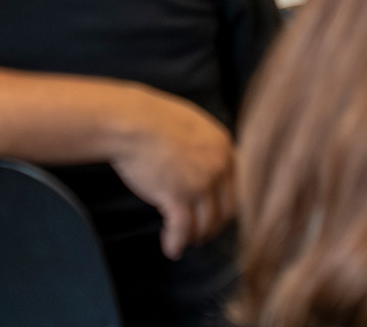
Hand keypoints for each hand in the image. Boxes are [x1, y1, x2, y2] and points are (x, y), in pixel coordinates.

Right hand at [109, 88, 236, 256]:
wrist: (130, 121)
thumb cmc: (151, 118)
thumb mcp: (191, 124)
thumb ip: (205, 146)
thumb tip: (206, 166)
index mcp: (223, 146)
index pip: (237, 186)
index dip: (225, 204)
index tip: (214, 214)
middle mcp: (218, 165)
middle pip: (226, 210)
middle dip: (213, 225)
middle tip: (200, 232)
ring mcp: (200, 182)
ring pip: (206, 224)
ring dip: (195, 236)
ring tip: (183, 240)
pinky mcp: (178, 196)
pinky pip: (182, 230)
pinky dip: (176, 242)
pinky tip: (170, 248)